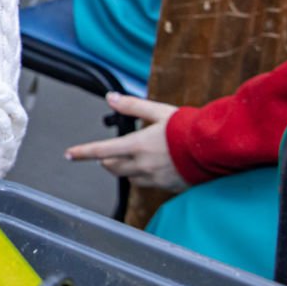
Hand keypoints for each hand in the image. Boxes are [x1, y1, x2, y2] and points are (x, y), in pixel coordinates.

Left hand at [64, 92, 186, 190]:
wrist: (218, 148)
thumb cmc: (189, 128)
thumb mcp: (160, 111)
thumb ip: (133, 107)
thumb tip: (111, 98)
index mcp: (138, 145)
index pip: (101, 151)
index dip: (82, 152)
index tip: (68, 154)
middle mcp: (143, 165)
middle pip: (112, 167)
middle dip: (106, 159)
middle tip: (108, 153)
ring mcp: (156, 178)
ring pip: (128, 177)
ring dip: (123, 168)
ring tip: (130, 157)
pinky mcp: (169, 187)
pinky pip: (147, 184)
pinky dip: (142, 176)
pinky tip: (152, 166)